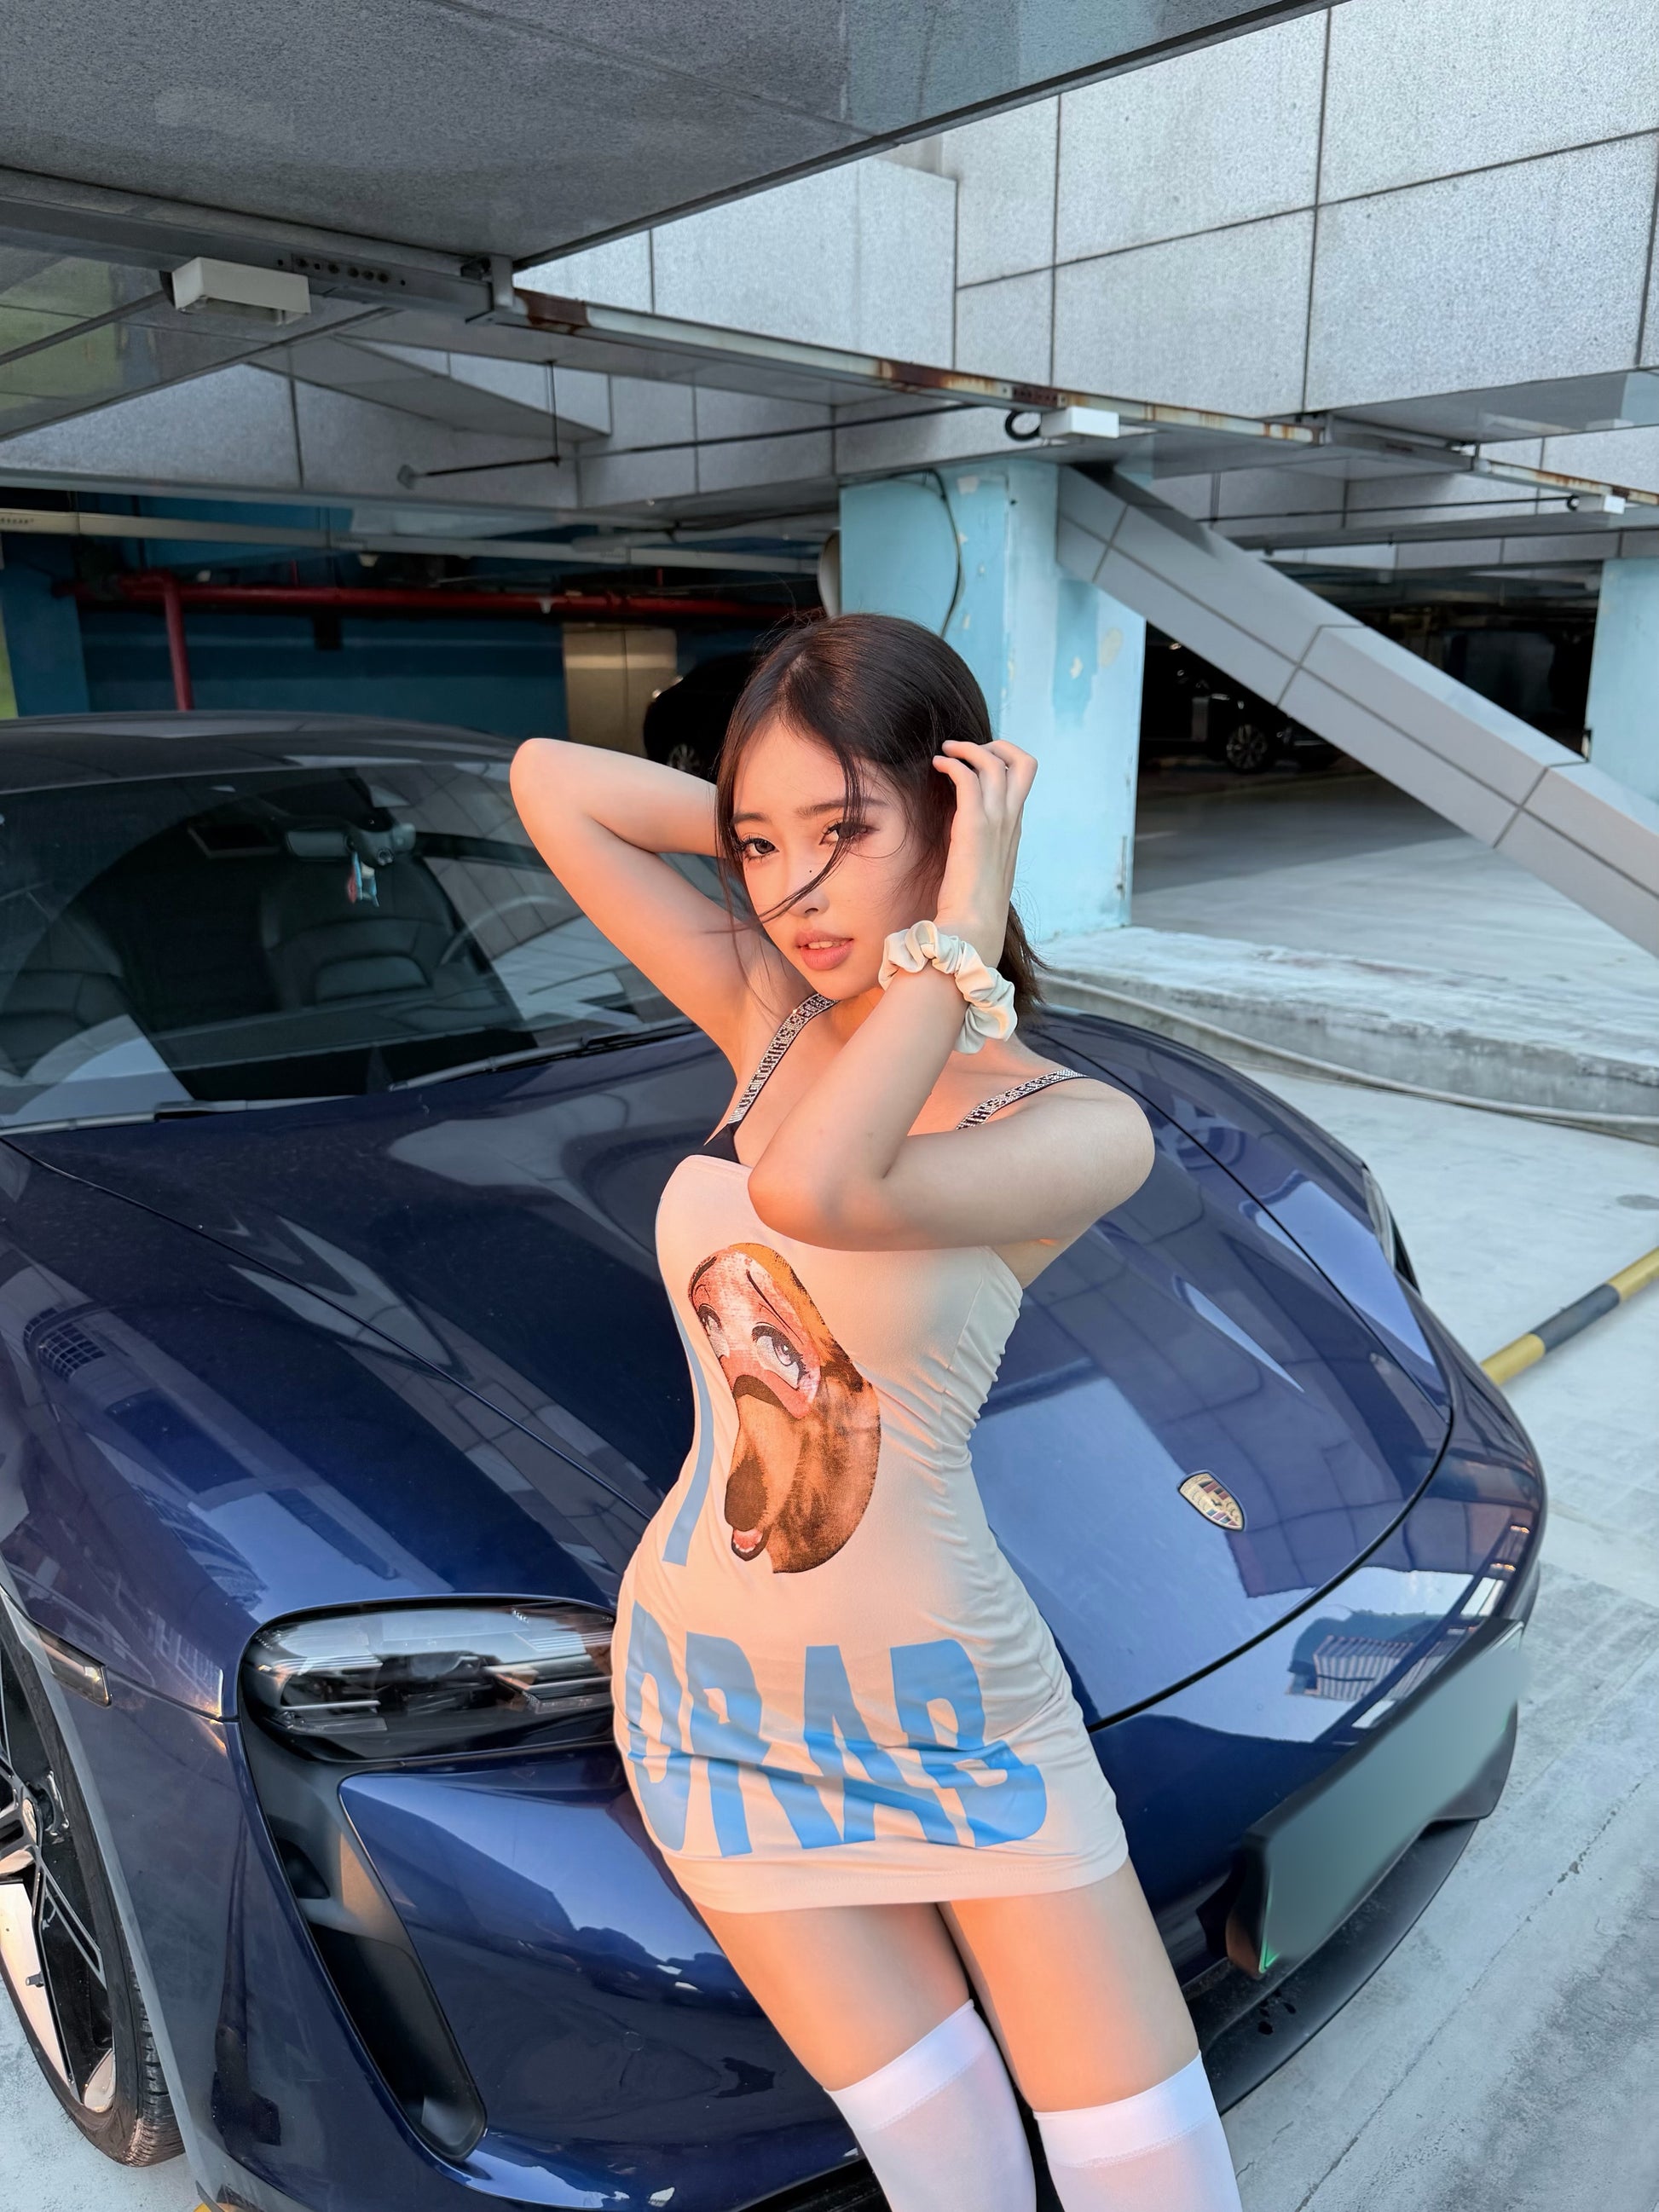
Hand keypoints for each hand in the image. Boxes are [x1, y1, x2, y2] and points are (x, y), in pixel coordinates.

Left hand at [929, 737, 1036, 968]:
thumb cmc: (974, 910)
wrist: (975, 928)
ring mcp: (997, 821)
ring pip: (994, 762)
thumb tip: (963, 850)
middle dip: (997, 745)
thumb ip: (980, 854)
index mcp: (1015, 831)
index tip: (978, 765)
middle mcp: (1012, 822)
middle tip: (966, 750)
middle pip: (1024, 762)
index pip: (1022, 781)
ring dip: (967, 748)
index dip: (1004, 763)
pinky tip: (936, 766)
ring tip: (944, 752)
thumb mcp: (984, 874)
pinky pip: (968, 776)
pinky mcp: (974, 825)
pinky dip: (952, 763)